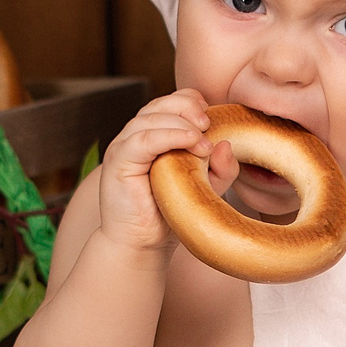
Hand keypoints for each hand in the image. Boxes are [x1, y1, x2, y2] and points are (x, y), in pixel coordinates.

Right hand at [93, 89, 239, 255]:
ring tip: (202, 140)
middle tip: (208, 124)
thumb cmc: (170, 215)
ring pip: (150, 118)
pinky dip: (167, 135)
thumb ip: (221, 169)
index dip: (191, 102)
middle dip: (187, 108)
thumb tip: (227, 144)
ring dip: (181, 123)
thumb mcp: (205, 189)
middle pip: (160, 105)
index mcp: (153, 135)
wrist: (141, 245)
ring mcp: (124, 147)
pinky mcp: (118, 162)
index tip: (212, 116)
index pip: (169, 103)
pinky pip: (142, 140)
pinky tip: (189, 140)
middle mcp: (136, 137)